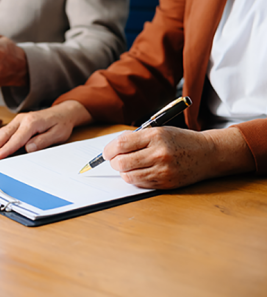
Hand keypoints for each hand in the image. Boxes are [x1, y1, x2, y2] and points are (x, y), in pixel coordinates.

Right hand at [0, 100, 92, 160]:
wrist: (63, 112)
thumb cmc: (61, 124)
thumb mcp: (57, 134)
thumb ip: (42, 141)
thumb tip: (28, 148)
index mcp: (32, 122)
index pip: (16, 139)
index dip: (5, 149)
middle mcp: (22, 119)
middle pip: (4, 135)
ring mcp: (18, 120)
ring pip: (0, 132)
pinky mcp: (16, 122)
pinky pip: (2, 131)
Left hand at [103, 126, 254, 189]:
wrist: (208, 154)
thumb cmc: (180, 140)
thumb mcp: (159, 130)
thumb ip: (136, 137)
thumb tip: (113, 146)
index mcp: (155, 136)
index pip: (121, 144)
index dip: (108, 150)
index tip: (106, 152)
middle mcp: (158, 153)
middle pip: (121, 162)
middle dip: (113, 162)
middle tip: (115, 159)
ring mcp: (162, 170)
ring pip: (128, 175)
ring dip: (123, 171)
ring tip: (129, 165)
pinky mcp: (165, 183)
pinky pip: (140, 183)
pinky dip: (134, 178)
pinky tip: (139, 171)